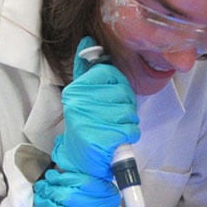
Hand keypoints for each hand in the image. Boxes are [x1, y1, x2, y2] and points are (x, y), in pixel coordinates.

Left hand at [33, 168, 120, 206]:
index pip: (81, 181)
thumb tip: (60, 174)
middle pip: (67, 195)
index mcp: (105, 194)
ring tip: (39, 200)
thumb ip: (87, 185)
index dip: (61, 178)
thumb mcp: (103, 196)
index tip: (50, 176)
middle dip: (49, 190)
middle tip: (40, 187)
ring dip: (45, 204)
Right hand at [51, 36, 139, 178]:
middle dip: (125, 107)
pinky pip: (130, 129)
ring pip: (129, 112)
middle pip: (123, 92)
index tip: (111, 99)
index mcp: (76, 90)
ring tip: (113, 130)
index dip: (118, 87)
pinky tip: (116, 140)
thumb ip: (86, 70)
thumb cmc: (86, 129)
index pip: (109, 73)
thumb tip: (88, 40)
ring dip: (127, 123)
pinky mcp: (101, 138)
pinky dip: (129, 136)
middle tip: (112, 119)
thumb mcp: (82, 97)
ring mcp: (90, 120)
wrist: (81, 165)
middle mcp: (79, 102)